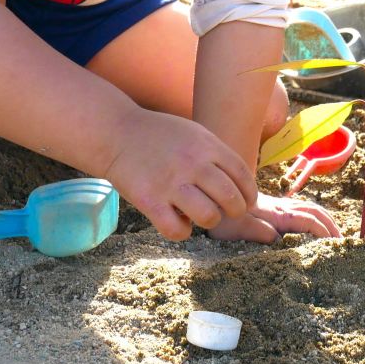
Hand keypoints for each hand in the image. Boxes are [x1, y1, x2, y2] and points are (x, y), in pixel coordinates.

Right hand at [102, 108, 256, 241]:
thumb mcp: (193, 133)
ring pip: (209, 217)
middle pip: (231, 200)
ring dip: (209, 220)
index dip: (248, 195)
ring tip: (199, 213)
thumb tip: (243, 186)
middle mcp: (192, 163)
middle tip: (224, 211)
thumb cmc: (158, 135)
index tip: (244, 202)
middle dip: (234, 211)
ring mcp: (170, 182)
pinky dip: (182, 231)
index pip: (243, 176)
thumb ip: (217, 155)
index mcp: (206, 145)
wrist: (115, 132)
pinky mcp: (149, 201)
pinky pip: (178, 230)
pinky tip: (177, 220)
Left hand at [206, 192, 340, 242]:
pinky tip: (317, 226)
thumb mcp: (234, 229)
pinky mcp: (274, 206)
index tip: (336, 246)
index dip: (324, 232)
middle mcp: (281, 208)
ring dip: (326, 220)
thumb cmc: (223, 218)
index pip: (308, 220)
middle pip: (314, 212)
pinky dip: (315, 215)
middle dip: (331, 227)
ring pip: (309, 207)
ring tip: (336, 236)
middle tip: (343, 244)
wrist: (214, 196)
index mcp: (276, 215)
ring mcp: (279, 205)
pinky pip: (301, 207)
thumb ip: (256, 231)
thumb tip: (277, 237)